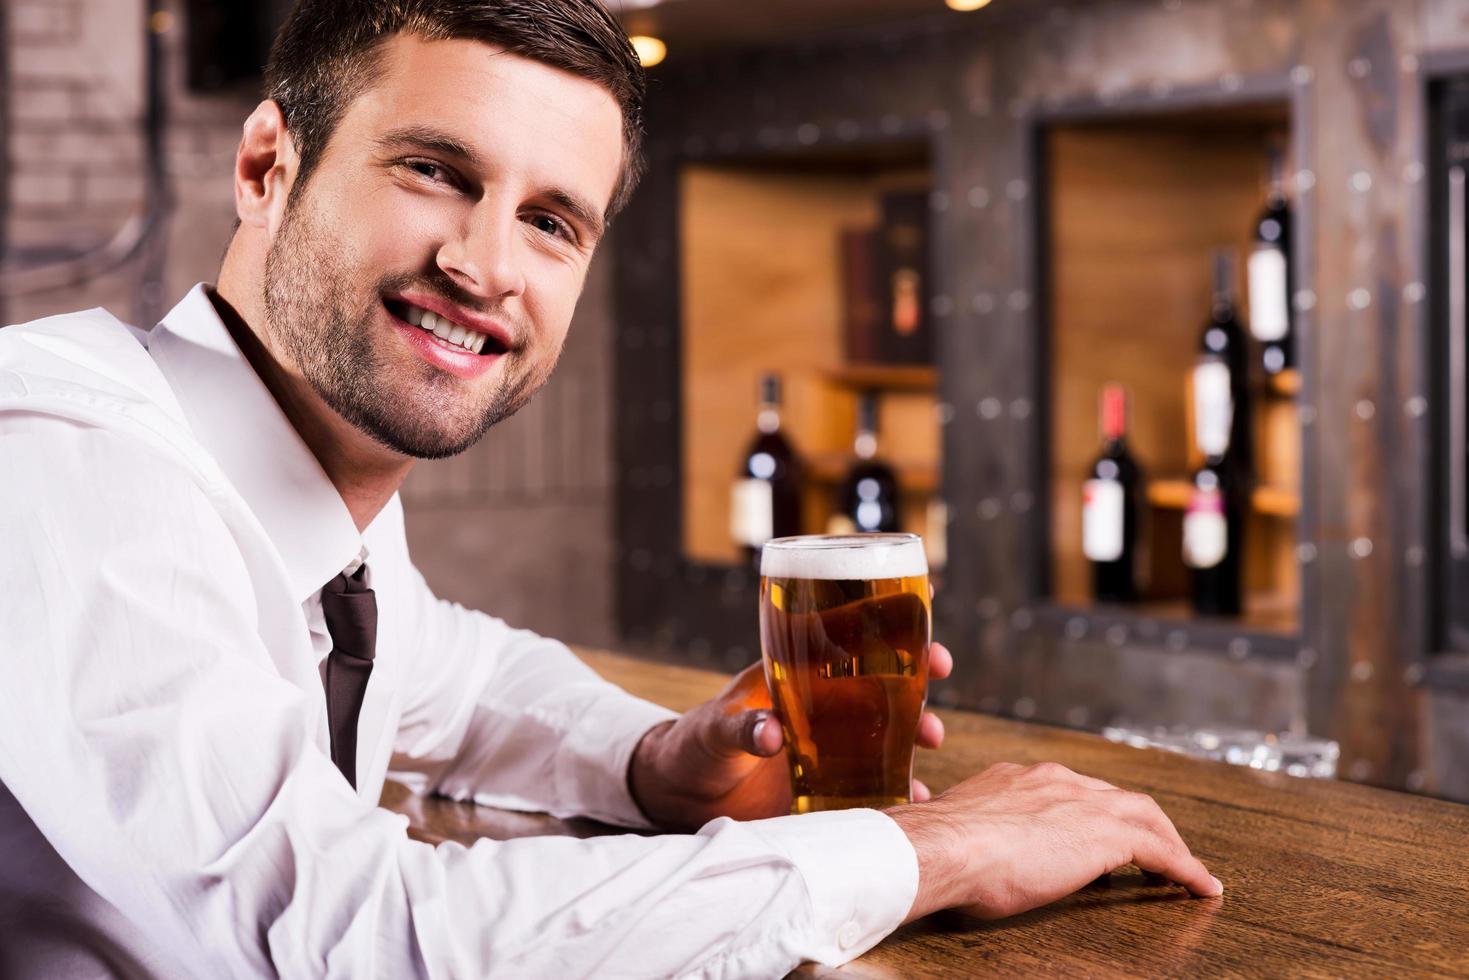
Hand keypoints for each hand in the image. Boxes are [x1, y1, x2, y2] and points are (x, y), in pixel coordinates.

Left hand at [629, 643, 953, 830]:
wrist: (681, 798)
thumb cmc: (693, 746)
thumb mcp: (713, 731)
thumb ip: (740, 728)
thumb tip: (772, 734)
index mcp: (798, 677)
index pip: (851, 642)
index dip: (893, 629)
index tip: (930, 621)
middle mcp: (823, 708)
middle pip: (885, 685)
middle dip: (920, 680)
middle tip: (939, 684)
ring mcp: (831, 748)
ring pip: (888, 734)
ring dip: (916, 734)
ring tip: (931, 742)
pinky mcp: (830, 789)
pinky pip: (874, 785)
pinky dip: (898, 790)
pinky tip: (914, 800)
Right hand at [886, 762, 1222, 922]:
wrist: (943, 847)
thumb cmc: (938, 850)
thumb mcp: (956, 834)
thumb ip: (965, 831)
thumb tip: (944, 842)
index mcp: (1017, 779)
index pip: (1070, 791)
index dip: (1090, 812)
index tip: (1096, 833)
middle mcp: (1053, 781)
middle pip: (1114, 797)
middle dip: (1138, 822)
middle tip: (1154, 852)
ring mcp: (1082, 803)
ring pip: (1144, 816)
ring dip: (1168, 842)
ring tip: (1184, 870)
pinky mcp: (1106, 835)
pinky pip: (1160, 851)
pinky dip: (1185, 868)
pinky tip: (1200, 887)